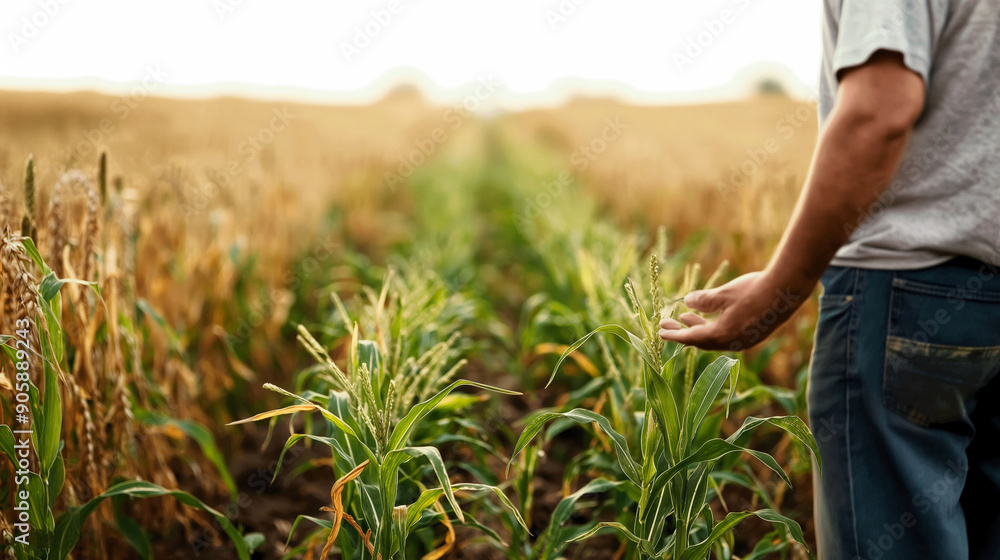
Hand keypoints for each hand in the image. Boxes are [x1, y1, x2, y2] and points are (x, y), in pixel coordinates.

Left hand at [658, 272, 805, 350]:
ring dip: (698, 327)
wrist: (787, 290)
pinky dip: (713, 326)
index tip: (660, 332)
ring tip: (684, 316)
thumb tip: (687, 302)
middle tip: (667, 322)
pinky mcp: (753, 334)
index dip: (674, 335)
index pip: (691, 338)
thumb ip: (703, 300)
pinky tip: (709, 316)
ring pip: (714, 337)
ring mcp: (744, 341)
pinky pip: (726, 335)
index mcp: (722, 336)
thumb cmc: (753, 290)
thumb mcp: (723, 293)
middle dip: (683, 331)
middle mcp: (732, 343)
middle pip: (701, 340)